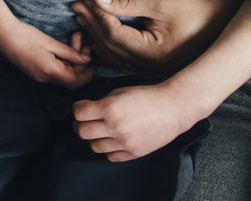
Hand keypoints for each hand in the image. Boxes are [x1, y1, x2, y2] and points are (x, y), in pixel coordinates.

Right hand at [0, 17, 93, 88]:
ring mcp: (38, 75)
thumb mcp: (50, 42)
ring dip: (71, 59)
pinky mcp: (34, 71)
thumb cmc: (25, 35)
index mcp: (49, 71)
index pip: (75, 82)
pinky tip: (63, 47)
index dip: (87, 75)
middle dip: (80, 63)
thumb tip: (86, 60)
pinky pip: (54, 70)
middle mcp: (44, 78)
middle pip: (70, 77)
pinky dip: (62, 60)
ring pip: (62, 73)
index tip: (93, 63)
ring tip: (75, 39)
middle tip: (85, 45)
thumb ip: (70, 53)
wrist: (2, 34)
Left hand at [71, 0, 241, 76]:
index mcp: (153, 53)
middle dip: (92, 24)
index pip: (113, 35)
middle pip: (111, 47)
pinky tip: (100, 34)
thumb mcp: (163, 3)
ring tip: (84, 16)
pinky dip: (110, 46)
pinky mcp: (156, 65)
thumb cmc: (203, 10)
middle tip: (76, 5)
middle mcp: (151, 66)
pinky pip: (125, 59)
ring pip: (116, 55)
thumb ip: (129, 3)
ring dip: (98, 36)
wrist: (232, 23)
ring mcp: (154, 68)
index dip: (97, 16)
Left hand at [73, 82, 199, 160]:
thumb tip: (84, 110)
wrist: (173, 108)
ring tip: (100, 130)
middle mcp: (115, 127)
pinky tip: (112, 140)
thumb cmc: (146, 97)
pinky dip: (108, 149)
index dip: (77, 109)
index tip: (82, 107)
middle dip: (80, 124)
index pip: (78, 114)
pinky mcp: (134, 153)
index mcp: (110, 108)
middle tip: (85, 120)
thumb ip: (100, 103)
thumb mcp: (118, 93)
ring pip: (94, 146)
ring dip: (93, 138)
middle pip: (82, 132)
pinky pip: (110, 156)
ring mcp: (125, 142)